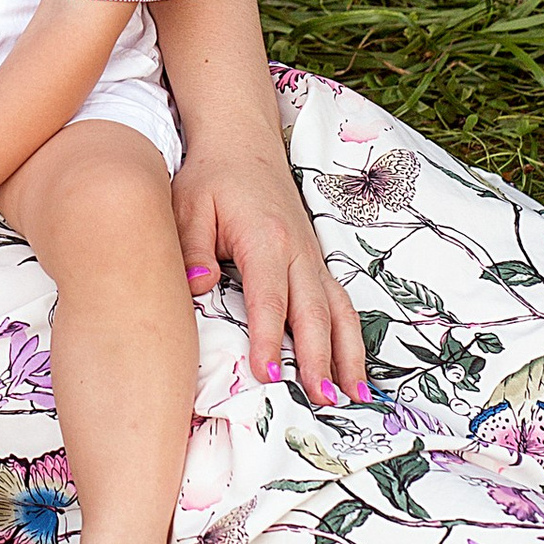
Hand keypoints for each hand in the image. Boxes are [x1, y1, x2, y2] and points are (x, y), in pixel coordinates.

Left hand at [172, 137, 370, 408]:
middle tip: (323, 401)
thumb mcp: (189, 206)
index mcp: (265, 240)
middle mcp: (298, 252)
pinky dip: (350, 337)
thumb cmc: (211, 177)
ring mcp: (312, 257)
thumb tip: (198, 286)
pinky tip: (352, 368)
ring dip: (348, 354)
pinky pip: (340, 303)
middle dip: (320, 359)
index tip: (268, 375)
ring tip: (355, 396)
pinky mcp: (316, 262)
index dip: (269, 339)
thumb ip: (192, 248)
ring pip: (338, 311)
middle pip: (314, 313)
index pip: (269, 299)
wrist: (242, 142)